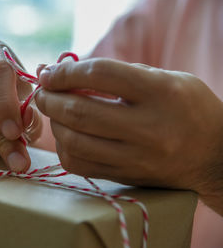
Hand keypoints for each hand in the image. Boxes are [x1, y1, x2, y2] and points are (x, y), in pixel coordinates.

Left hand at [35, 58, 222, 214]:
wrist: (214, 156)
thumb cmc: (187, 108)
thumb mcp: (164, 78)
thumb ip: (116, 74)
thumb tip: (64, 70)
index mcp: (160, 92)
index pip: (100, 74)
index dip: (66, 71)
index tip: (49, 73)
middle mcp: (148, 128)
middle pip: (80, 111)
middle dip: (49, 98)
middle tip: (42, 91)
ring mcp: (136, 158)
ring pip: (74, 142)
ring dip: (54, 123)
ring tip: (53, 111)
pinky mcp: (126, 177)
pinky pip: (79, 165)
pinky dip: (64, 147)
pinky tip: (66, 134)